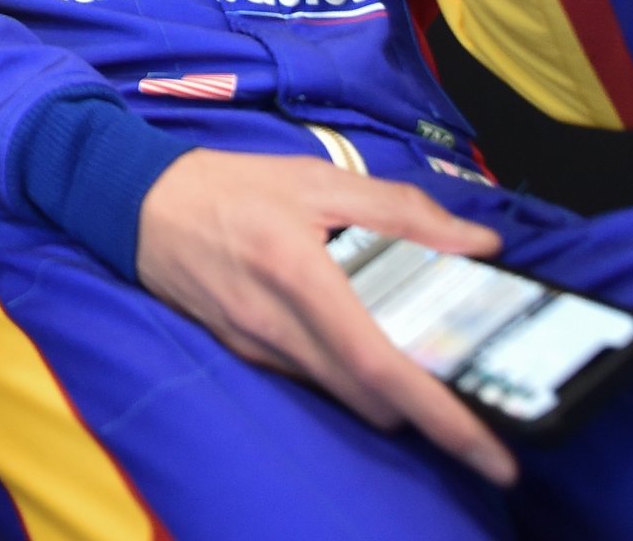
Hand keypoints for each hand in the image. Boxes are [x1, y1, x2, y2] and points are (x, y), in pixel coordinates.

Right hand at [136, 148, 518, 485]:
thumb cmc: (233, 186)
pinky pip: (316, 380)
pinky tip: (361, 336)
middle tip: (473, 390)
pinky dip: (351, 372)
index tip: (494, 454)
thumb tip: (479, 246)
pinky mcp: (247, 355)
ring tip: (422, 357)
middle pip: (372, 400)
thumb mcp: (318, 179)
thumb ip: (401, 210)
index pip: (381, 365)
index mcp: (301, 276)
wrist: (138, 204)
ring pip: (346, 396)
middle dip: (429, 410)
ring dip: (390, 390)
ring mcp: (259, 350)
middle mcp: (278, 328)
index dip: (441, 415)